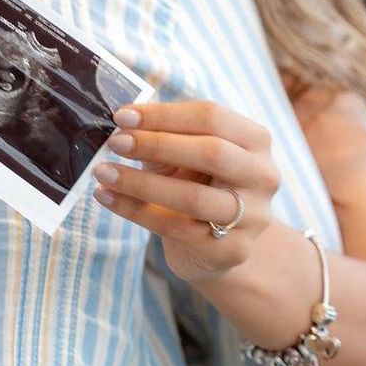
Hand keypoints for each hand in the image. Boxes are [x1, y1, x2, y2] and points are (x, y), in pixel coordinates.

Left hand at [92, 101, 279, 282]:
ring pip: (193, 196)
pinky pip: (175, 228)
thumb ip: (163, 136)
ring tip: (103, 172)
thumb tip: (124, 123)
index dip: (164, 114)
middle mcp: (262, 176)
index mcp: (255, 140)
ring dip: (140, 183)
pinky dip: (135, 211)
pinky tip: (107, 197)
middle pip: (212, 152)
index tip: (122, 115)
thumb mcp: (185, 154)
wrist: (217, 242)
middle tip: (115, 142)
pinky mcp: (232, 250)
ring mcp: (252, 217)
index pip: (211, 116)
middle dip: (157, 144)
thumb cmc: (197, 182)